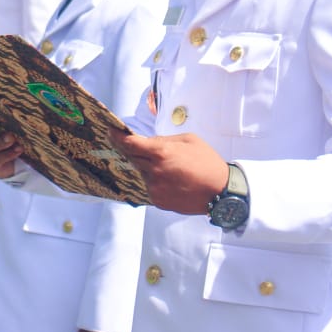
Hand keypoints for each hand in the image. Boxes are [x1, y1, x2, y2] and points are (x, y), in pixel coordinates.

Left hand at [111, 131, 227, 213]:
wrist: (220, 191)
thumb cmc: (207, 162)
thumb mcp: (188, 140)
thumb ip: (164, 140)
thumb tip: (147, 143)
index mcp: (161, 153)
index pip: (130, 143)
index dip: (117, 136)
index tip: (110, 130)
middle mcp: (154, 171)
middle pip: (131, 158)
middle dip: (129, 150)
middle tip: (127, 144)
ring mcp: (155, 188)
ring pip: (141, 173)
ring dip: (145, 167)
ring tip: (162, 165)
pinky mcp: (158, 201)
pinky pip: (149, 187)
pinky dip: (153, 181)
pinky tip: (168, 179)